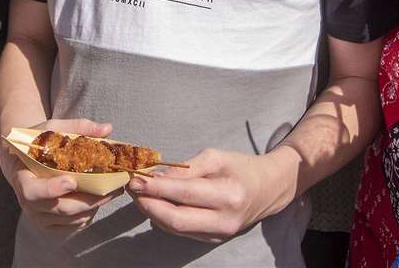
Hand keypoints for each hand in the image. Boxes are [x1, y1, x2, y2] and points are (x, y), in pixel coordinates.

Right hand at [0, 118, 120, 230]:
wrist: (23, 163)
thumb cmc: (38, 144)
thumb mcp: (52, 129)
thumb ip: (78, 128)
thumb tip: (107, 128)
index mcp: (22, 178)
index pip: (32, 191)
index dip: (51, 189)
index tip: (72, 181)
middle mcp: (28, 203)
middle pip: (59, 208)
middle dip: (88, 200)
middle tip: (111, 188)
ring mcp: (39, 216)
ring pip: (70, 219)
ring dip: (93, 207)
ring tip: (112, 192)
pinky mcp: (50, 225)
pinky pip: (72, 226)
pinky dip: (88, 215)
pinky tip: (98, 201)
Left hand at [126, 147, 292, 243]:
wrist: (268, 189)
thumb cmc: (241, 167)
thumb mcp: (215, 157)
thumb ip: (185, 169)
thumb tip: (155, 177)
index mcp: (228, 195)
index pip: (184, 194)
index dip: (156, 188)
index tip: (135, 179)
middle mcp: (224, 220)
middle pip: (176, 220)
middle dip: (148, 205)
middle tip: (131, 188)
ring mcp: (218, 234)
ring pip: (175, 229)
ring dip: (152, 212)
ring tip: (139, 194)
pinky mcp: (212, 239)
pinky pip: (181, 231)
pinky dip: (164, 217)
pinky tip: (154, 203)